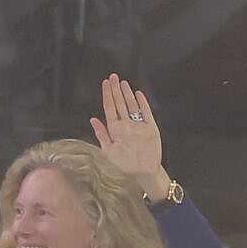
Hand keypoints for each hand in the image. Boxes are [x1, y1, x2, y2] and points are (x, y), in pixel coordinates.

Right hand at [89, 73, 169, 199]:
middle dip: (116, 88)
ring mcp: (140, 124)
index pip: (109, 107)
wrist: (145, 171)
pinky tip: (138, 93)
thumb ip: (101, 133)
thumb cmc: (124, 164)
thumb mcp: (107, 151)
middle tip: (113, 76)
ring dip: (127, 92)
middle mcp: (127, 124)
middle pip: (120, 102)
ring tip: (123, 82)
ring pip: (132, 104)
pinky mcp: (152, 126)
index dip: (107, 94)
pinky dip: (142, 102)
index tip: (105, 83)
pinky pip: (146, 111)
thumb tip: (94, 120)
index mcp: (115, 130)